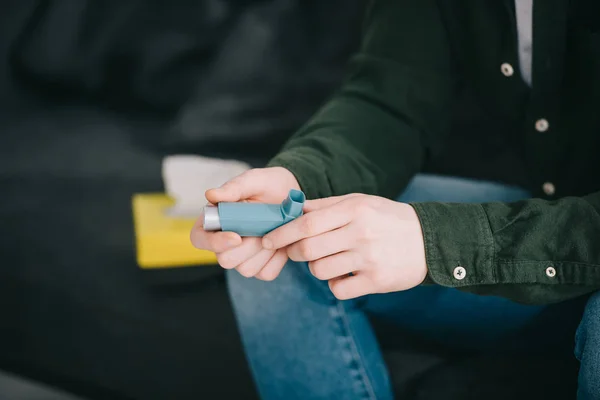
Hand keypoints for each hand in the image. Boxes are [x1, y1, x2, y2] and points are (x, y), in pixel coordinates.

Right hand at [190, 167, 299, 280]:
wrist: (292, 198)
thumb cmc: (267, 186)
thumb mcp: (253, 181)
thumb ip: (234, 187)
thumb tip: (210, 194)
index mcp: (214, 221)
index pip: (199, 239)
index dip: (214, 242)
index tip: (236, 236)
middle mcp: (224, 243)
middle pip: (225, 260)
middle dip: (248, 246)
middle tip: (264, 228)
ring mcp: (242, 258)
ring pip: (246, 269)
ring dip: (264, 251)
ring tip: (274, 231)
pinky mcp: (261, 267)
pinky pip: (266, 273)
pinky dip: (278, 259)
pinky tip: (282, 243)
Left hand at [261, 194, 427, 299]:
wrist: (428, 240)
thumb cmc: (387, 219)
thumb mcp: (360, 202)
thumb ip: (326, 206)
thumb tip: (292, 208)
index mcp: (354, 210)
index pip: (306, 223)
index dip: (282, 233)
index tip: (267, 239)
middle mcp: (361, 233)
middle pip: (308, 249)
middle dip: (293, 252)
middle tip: (295, 252)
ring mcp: (369, 259)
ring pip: (320, 271)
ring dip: (316, 268)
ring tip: (329, 261)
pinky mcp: (376, 281)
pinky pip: (338, 289)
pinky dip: (335, 284)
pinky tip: (346, 275)